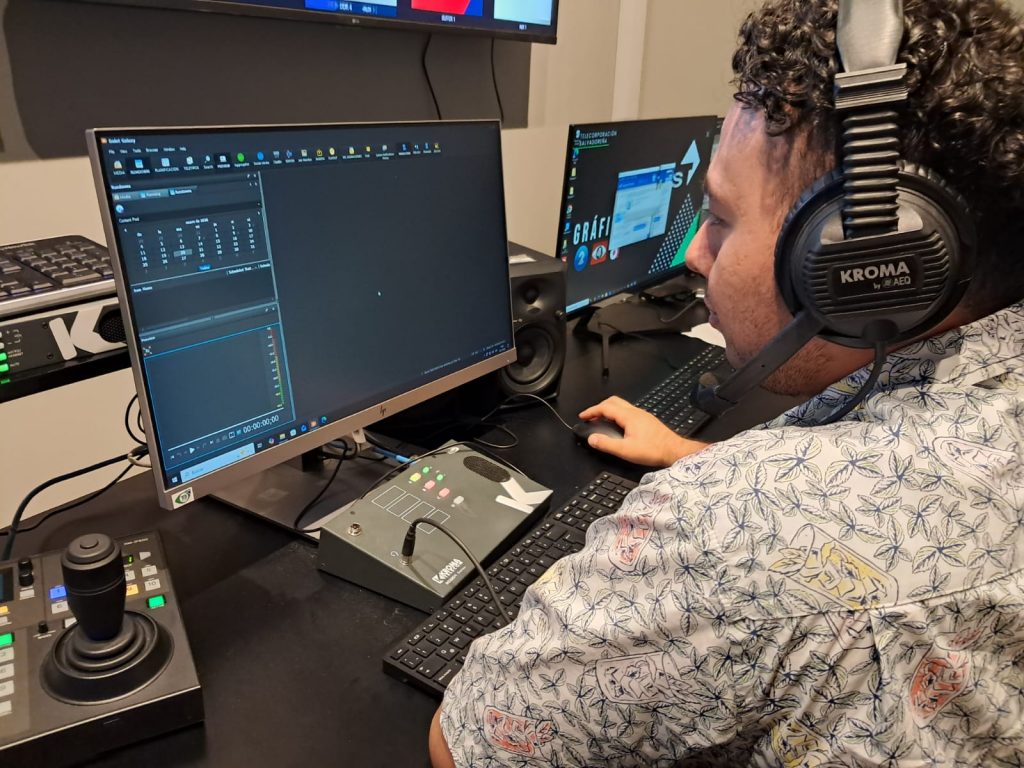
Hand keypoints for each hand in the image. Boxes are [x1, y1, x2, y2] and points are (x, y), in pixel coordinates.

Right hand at [579, 396, 709, 466]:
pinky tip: (618, 425)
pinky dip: (617, 414)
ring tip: (601, 420)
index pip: (605, 407)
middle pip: (613, 401)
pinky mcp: (646, 420)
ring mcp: (642, 415)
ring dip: (608, 410)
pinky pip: (628, 411)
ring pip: (621, 405)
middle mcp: (635, 412)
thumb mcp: (626, 450)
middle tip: (591, 416)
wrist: (674, 450)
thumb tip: (592, 439)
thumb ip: (607, 444)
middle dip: (599, 407)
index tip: (583, 416)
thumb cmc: (654, 450)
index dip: (591, 411)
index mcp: (628, 416)